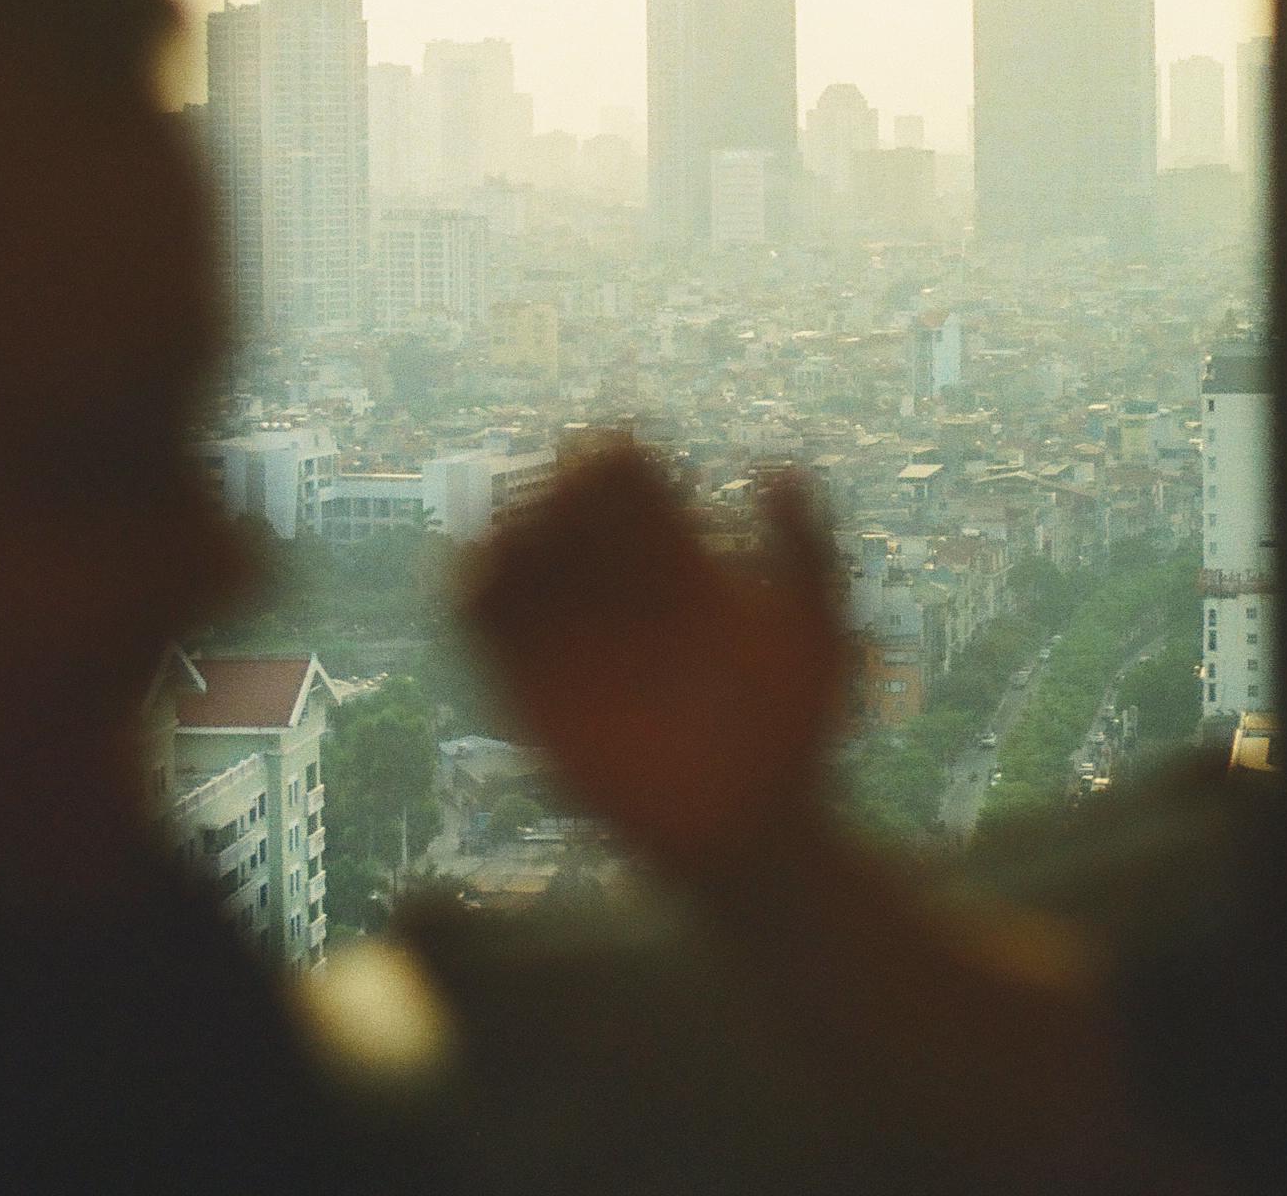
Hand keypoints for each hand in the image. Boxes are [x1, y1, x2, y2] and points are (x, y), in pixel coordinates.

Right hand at [458, 437, 852, 880]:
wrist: (753, 826)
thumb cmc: (797, 728)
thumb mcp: (818, 630)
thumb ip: (805, 547)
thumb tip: (780, 466)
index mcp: (682, 562)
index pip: (628, 481)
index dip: (614, 461)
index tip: (622, 463)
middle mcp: (620, 594)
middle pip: (562, 509)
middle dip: (553, 492)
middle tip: (561, 499)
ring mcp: (577, 641)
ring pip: (515, 557)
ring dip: (504, 534)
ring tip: (519, 538)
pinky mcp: (535, 691)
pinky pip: (482, 627)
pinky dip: (468, 591)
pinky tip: (481, 580)